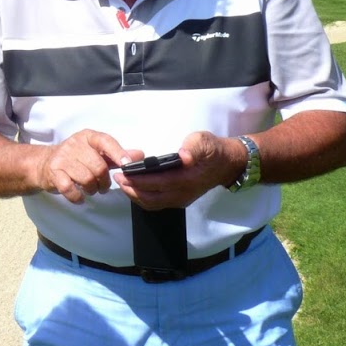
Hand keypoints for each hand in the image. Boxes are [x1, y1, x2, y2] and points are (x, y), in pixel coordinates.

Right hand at [35, 129, 130, 202]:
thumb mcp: (96, 152)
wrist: (45, 163)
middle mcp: (74, 144)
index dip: (118, 153)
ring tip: (90, 189)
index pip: (105, 141)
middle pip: (98, 166)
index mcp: (88, 137)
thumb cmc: (77, 158)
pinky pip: (70, 189)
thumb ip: (118, 155)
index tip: (127, 166)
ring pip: (86, 179)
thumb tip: (140, 155)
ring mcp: (62, 158)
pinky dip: (78, 196)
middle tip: (102, 186)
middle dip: (104, 181)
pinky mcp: (53, 172)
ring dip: (92, 189)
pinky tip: (79, 196)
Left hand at [112, 131, 239, 209]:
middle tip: (117, 178)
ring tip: (122, 184)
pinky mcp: (180, 200)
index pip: (157, 183)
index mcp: (187, 179)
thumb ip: (194, 148)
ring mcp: (181, 199)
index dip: (138, 180)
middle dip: (131, 189)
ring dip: (135, 196)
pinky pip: (157, 203)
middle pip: (151, 198)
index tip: (123, 173)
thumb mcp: (205, 142)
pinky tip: (135, 189)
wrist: (228, 164)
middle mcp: (182, 193)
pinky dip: (143, 198)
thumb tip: (184, 155)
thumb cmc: (213, 150)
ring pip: (153, 203)